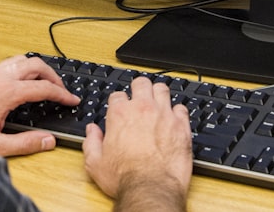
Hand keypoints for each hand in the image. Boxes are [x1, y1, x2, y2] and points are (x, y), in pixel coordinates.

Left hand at [0, 54, 78, 156]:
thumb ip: (25, 143)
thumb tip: (48, 141)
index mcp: (7, 92)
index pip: (44, 89)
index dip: (62, 95)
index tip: (72, 100)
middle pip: (35, 65)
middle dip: (53, 75)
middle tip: (61, 89)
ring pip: (20, 59)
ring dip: (36, 68)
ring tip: (43, 81)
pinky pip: (6, 63)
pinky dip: (21, 68)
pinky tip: (18, 81)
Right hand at [82, 76, 192, 210]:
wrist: (150, 189)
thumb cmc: (124, 178)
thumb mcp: (95, 163)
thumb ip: (91, 142)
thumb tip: (92, 131)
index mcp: (120, 114)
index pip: (118, 95)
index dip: (118, 102)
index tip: (120, 109)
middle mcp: (142, 109)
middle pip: (141, 83)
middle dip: (139, 88)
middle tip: (140, 97)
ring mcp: (164, 115)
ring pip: (162, 89)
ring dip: (159, 94)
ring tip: (158, 102)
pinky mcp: (181, 126)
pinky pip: (181, 108)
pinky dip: (177, 112)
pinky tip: (173, 119)